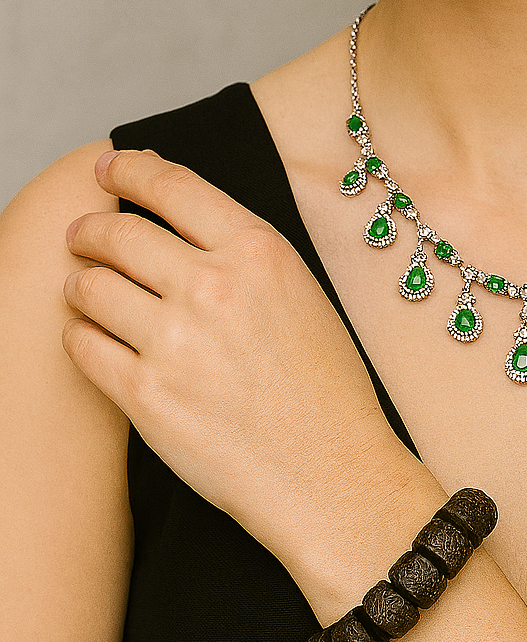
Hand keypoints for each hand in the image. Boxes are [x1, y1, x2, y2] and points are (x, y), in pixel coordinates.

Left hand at [62, 148, 407, 571]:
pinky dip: (80, 334)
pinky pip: (83, 344)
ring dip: (80, 282)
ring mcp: (174, 340)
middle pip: (119, 233)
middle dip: (91, 230)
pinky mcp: (145, 395)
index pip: (173, 186)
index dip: (130, 169)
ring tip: (85, 288)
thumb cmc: (325, 389)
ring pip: (90, 286)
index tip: (111, 167)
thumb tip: (179, 224)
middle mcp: (213, 286)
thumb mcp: (302, 292)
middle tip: (83, 235)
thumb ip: (243, 253)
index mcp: (258, 251)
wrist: (331, 474)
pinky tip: (94, 336)